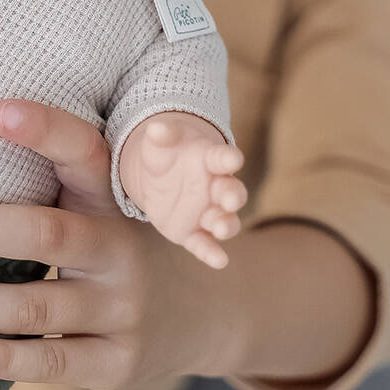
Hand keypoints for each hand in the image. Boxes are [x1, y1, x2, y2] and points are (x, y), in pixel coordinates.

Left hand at [0, 100, 244, 388]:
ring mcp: (123, 309)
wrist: (206, 316)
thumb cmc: (123, 248)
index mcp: (112, 200)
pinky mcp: (117, 362)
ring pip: (35, 304)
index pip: (84, 153)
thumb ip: (54, 187)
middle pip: (46, 233)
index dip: (46, 130)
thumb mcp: (106, 207)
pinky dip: (3, 357)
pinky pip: (53, 358)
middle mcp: (121, 249)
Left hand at [118, 114, 245, 269]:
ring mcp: (207, 212)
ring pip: (224, 220)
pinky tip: (219, 261)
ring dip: (226, 225)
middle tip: (230, 199)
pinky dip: (213, 253)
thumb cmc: (165, 154)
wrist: (158, 177)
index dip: (228, 159)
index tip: (233, 159)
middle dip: (232, 195)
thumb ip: (161, 135)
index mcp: (210, 160)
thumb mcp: (160, 142)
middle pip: (232, 192)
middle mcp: (216, 187)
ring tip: (221, 228)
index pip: (223, 158)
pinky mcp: (193, 233)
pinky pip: (205, 244)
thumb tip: (155, 128)